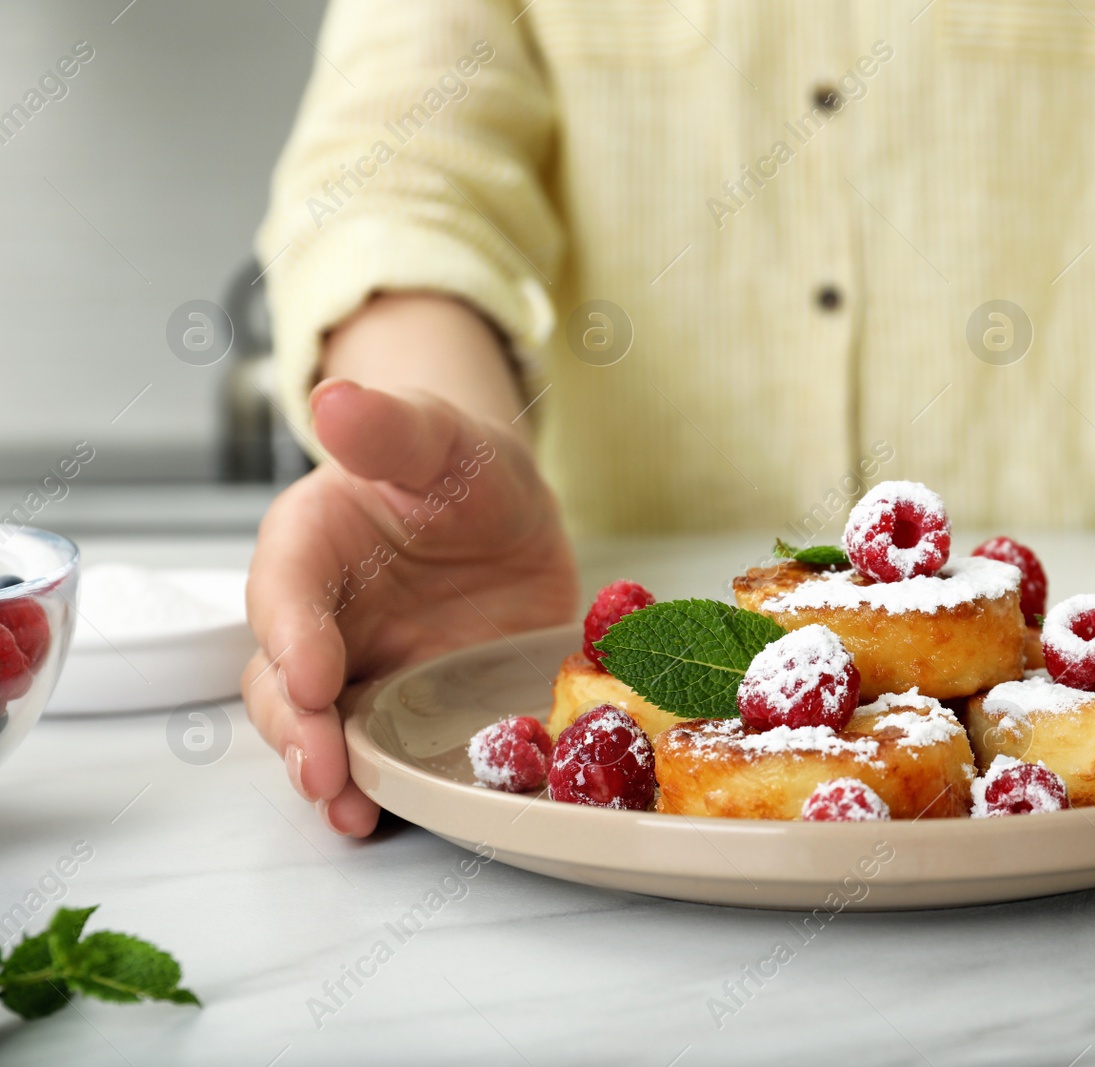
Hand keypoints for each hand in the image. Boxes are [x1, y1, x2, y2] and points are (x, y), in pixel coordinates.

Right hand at [241, 380, 577, 835]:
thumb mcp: (440, 436)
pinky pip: (379, 755)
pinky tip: (387, 818)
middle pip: (282, 681)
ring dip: (323, 774)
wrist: (511, 514)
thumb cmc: (460, 469)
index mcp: (310, 542)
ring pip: (318, 731)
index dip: (291, 635)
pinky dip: (378, 790)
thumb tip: (335, 398)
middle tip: (322, 769)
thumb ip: (392, 428)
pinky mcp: (404, 710)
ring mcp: (359, 671)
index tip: (315, 674)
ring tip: (347, 812)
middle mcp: (318, 618)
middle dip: (296, 729)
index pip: (283, 590)